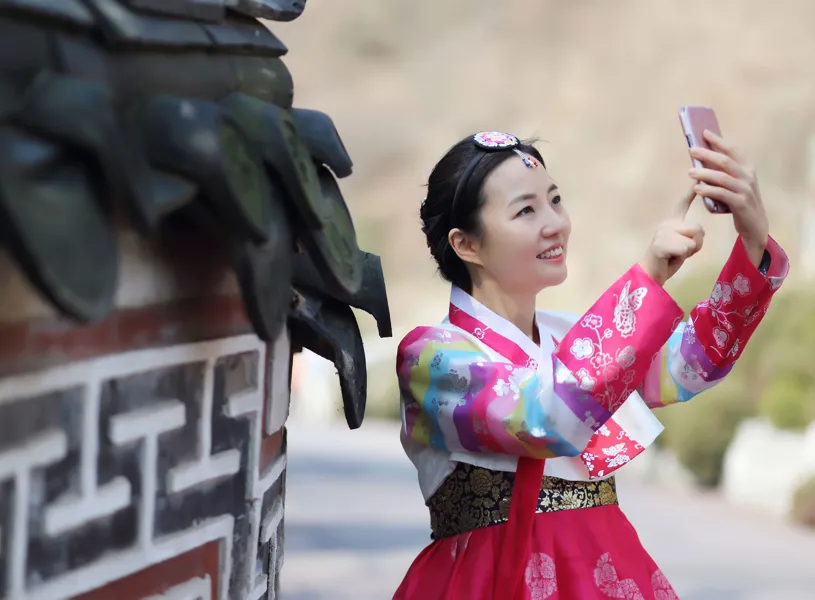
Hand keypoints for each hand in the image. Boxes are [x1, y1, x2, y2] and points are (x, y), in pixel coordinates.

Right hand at [639, 187, 704, 285]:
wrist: (651, 274)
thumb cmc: (668, 260)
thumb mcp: (683, 244)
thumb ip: (690, 235)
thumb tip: (698, 232)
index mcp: (671, 223)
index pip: (682, 204)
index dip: (690, 193)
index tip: (696, 180)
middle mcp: (666, 224)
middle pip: (698, 228)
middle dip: (697, 243)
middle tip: (682, 251)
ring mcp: (662, 233)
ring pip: (693, 240)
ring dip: (689, 251)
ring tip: (675, 255)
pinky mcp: (661, 244)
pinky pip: (685, 249)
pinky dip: (682, 257)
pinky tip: (670, 259)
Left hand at [688, 130, 768, 264]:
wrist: (755, 225)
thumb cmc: (740, 201)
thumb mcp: (734, 183)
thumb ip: (723, 172)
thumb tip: (702, 158)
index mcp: (747, 168)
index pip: (733, 150)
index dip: (719, 141)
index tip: (704, 133)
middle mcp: (748, 176)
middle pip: (726, 161)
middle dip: (708, 154)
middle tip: (692, 150)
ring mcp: (745, 190)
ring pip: (722, 177)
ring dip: (704, 173)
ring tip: (690, 172)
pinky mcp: (741, 203)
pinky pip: (722, 194)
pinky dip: (708, 190)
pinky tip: (696, 188)